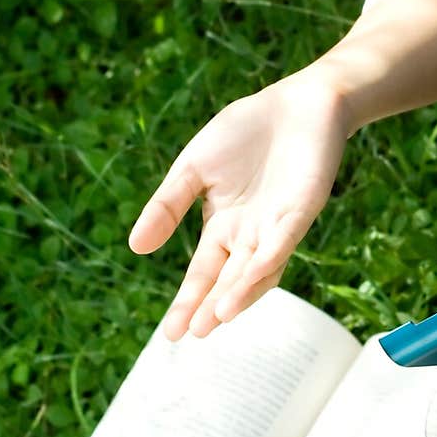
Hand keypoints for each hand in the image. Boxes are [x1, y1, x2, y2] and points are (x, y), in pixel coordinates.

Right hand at [128, 70, 350, 340]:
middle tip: (190, 334)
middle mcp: (251, 235)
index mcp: (223, 226)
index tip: (171, 334)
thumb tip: (135, 248)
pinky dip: (265, 262)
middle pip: (227, 281)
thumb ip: (167, 206)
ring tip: (216, 318)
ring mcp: (277, 226)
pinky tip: (249, 278)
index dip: (188, 301)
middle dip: (209, 307)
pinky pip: (282, 242)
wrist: (297, 102)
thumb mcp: (192, 168)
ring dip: (238, 294)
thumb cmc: (245, 132)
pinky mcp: (301, 211)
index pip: (203, 273)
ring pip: (256, 271)